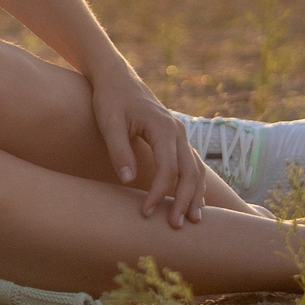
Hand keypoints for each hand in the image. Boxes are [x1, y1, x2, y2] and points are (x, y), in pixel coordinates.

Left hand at [91, 64, 206, 225]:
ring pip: (196, 169)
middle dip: (184, 200)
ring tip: (191, 221)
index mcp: (162, 127)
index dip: (158, 192)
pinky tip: (192, 202)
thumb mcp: (109, 123)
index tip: (145, 212)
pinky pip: (192, 164)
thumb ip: (119, 151)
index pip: (168, 168)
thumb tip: (129, 181)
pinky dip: (194, 184)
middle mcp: (177, 131)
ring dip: (195, 195)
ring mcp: (179, 134)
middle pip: (189, 172)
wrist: (116, 77)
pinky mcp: (175, 138)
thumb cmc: (109, 99)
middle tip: (175, 226)